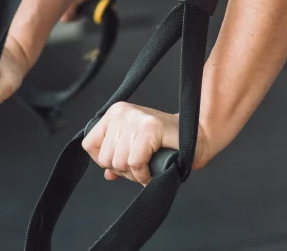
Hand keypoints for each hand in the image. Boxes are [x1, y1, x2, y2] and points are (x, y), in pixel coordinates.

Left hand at [82, 103, 209, 183]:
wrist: (197, 138)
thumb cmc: (166, 144)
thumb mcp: (135, 147)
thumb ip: (118, 157)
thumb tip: (107, 174)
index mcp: (114, 113)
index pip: (89, 145)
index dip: (105, 161)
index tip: (124, 160)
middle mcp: (122, 112)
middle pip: (104, 158)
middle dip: (123, 169)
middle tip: (142, 163)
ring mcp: (136, 118)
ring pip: (118, 162)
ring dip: (135, 173)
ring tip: (148, 165)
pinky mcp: (150, 128)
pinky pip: (135, 163)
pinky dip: (143, 174)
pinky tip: (152, 170)